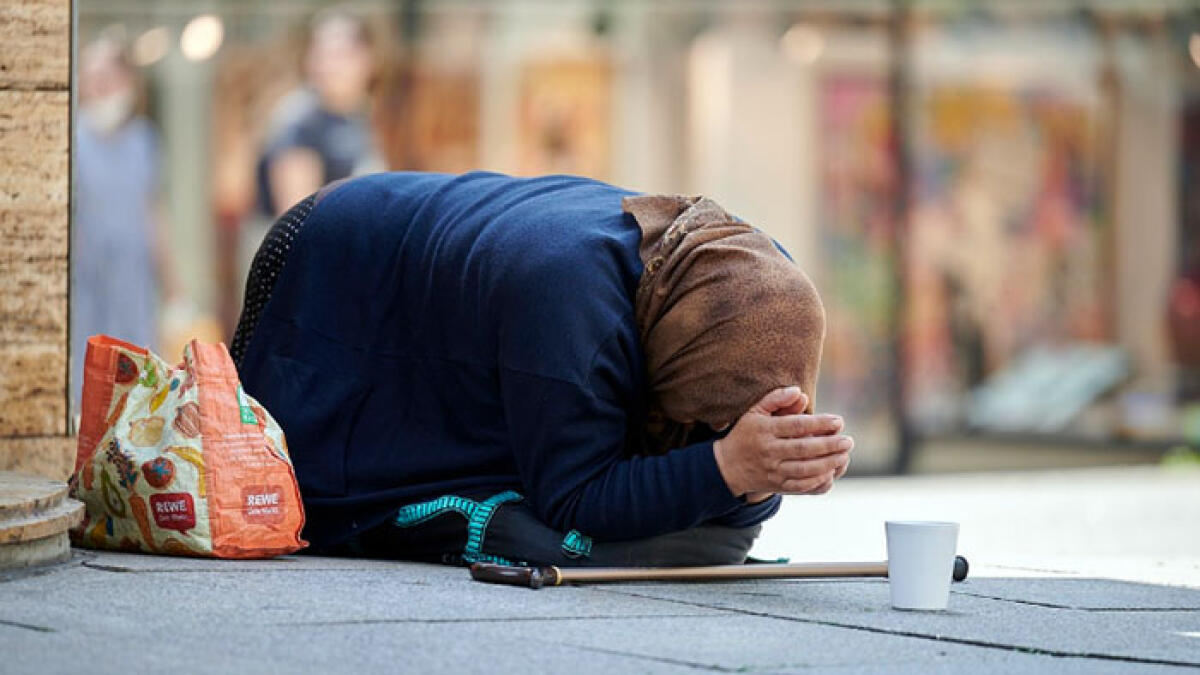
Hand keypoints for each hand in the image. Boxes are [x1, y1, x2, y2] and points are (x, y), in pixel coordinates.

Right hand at [713, 386, 851, 497]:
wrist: (727, 466)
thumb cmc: (745, 433)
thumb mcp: (754, 411)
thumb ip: (776, 399)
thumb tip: (799, 392)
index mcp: (764, 429)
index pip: (796, 426)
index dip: (819, 423)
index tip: (839, 421)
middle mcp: (768, 451)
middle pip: (804, 449)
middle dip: (829, 445)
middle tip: (848, 441)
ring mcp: (772, 470)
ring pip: (804, 469)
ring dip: (828, 463)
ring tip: (844, 455)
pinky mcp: (776, 485)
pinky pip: (800, 486)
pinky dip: (816, 481)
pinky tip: (830, 472)